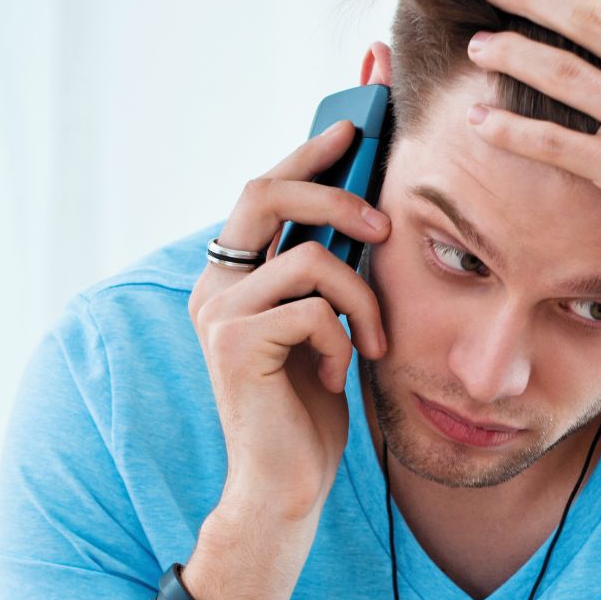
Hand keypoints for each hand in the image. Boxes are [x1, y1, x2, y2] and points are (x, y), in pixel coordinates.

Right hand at [187, 121, 390, 525]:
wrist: (288, 484)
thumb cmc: (314, 406)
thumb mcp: (333, 323)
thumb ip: (333, 270)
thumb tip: (374, 206)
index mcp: (236, 272)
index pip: (269, 187)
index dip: (311, 147)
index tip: (358, 116)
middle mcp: (216, 282)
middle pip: (267, 190)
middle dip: (334, 188)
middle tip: (384, 220)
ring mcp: (218, 310)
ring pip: (313, 257)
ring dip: (364, 300)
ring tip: (373, 345)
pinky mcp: (233, 342)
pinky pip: (315, 308)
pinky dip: (344, 341)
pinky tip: (335, 378)